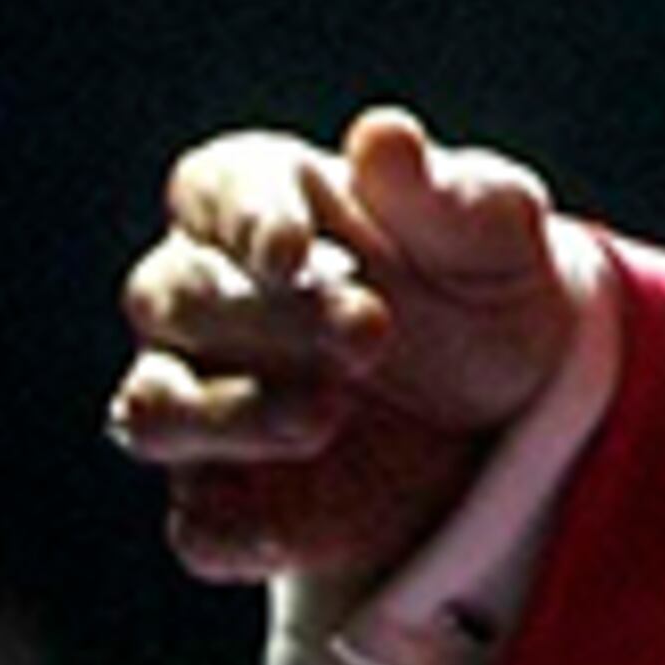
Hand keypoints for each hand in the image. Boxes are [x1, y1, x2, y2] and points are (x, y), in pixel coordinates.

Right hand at [111, 105, 577, 593]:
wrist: (512, 409)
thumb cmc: (483, 284)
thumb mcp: (493, 234)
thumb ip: (438, 193)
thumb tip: (381, 134)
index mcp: (264, 201)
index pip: (211, 190)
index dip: (241, 220)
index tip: (294, 253)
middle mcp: (206, 300)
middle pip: (171, 298)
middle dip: (265, 318)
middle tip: (372, 332)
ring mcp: (204, 404)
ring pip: (152, 411)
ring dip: (229, 417)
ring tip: (328, 415)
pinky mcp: (228, 503)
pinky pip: (196, 526)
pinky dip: (232, 530)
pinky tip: (293, 528)